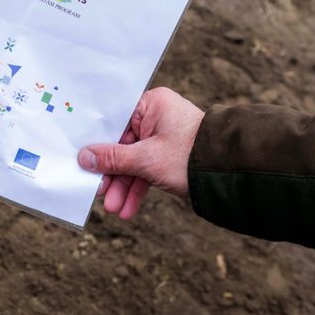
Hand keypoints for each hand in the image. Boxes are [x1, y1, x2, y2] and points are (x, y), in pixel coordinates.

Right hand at [77, 87, 203, 218]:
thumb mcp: (146, 159)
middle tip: (99, 194)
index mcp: (151, 104)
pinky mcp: (168, 156)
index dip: (97, 144)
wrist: (232, 173)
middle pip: (121, 146)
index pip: (113, 122)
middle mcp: (155, 117)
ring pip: (133, 162)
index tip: (82, 161)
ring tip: (115, 209)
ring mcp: (162, 138)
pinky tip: (128, 209)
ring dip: (123, 187)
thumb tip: (84, 158)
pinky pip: (145, 171)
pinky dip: (137, 189)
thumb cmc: (190, 155)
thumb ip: (113, 159)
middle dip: (111, 175)